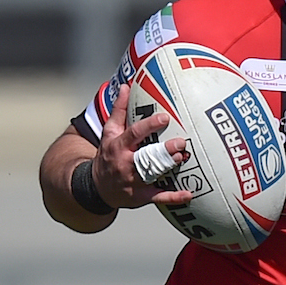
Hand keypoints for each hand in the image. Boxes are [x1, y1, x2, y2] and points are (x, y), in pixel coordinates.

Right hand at [92, 83, 191, 208]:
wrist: (97, 187)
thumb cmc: (108, 155)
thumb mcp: (109, 132)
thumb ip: (119, 110)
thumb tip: (125, 86)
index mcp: (118, 146)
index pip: (134, 134)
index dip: (149, 126)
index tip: (165, 118)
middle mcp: (125, 164)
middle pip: (145, 157)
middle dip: (163, 151)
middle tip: (181, 142)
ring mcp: (133, 181)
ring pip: (152, 175)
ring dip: (168, 168)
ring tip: (182, 158)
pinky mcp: (141, 196)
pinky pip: (158, 197)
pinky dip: (174, 197)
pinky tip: (188, 193)